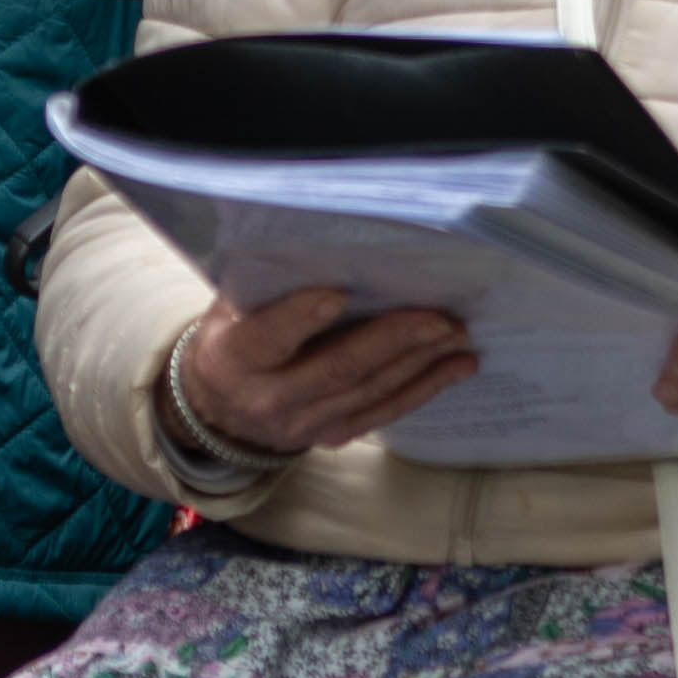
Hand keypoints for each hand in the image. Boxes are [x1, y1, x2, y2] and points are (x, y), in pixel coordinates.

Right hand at [176, 287, 475, 456]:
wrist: (219, 412)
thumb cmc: (232, 339)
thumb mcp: (230, 308)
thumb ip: (268, 284)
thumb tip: (326, 241)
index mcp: (235, 358)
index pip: (268, 337)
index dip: (301, 317)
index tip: (338, 293)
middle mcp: (269, 397)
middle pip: (336, 369)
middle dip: (392, 341)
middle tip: (439, 317)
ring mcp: (304, 423)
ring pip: (369, 393)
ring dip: (420, 363)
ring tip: (458, 334)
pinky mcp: (333, 435)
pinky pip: (384, 413)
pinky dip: (425, 388)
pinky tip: (457, 366)